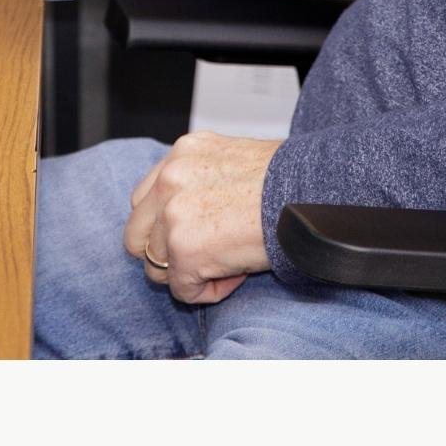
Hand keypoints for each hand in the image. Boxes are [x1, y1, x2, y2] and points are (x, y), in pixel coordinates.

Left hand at [123, 132, 278, 305]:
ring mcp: (172, 216)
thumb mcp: (232, 161)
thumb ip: (201, 180)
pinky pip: (183, 290)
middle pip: (136, 234)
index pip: (144, 199)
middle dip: (166, 253)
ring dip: (190, 272)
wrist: (309, 195)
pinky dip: (208, 291)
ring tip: (228, 263)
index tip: (195, 234)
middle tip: (202, 257)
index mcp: (181, 153)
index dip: (166, 225)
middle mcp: (169, 179)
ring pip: (156, 267)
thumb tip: (194, 213)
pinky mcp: (185, 251)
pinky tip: (237, 274)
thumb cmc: (287, 181)